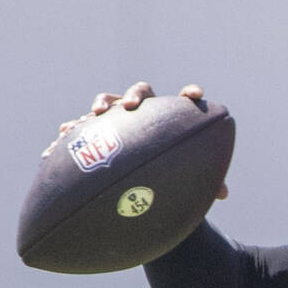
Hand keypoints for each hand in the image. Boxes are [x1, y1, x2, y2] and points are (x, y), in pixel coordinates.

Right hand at [45, 81, 227, 199]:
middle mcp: (146, 112)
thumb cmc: (172, 174)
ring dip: (104, 103)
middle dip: (135, 95)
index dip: (189, 94)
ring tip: (97, 113)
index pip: (183, 101)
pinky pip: (84, 125)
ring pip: (111, 101)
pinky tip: (63, 134)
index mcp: (171, 119)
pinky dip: (75, 127)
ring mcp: (120, 119)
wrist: (142, 178)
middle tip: (131, 107)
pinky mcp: (98, 131)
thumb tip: (223, 194)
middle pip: (142, 92)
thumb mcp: (187, 177)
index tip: (195, 96)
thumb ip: (206, 181)